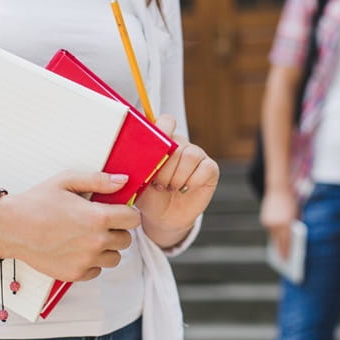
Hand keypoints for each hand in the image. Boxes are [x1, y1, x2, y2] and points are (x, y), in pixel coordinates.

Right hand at [0, 171, 141, 281]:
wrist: (10, 227)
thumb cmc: (37, 201)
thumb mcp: (66, 181)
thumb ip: (98, 180)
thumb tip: (124, 181)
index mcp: (97, 217)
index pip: (132, 219)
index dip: (126, 213)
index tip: (116, 211)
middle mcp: (96, 242)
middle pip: (126, 240)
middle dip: (117, 230)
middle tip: (98, 223)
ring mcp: (86, 261)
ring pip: (115, 258)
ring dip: (107, 248)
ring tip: (88, 237)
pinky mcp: (75, 274)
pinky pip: (97, 271)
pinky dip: (91, 262)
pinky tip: (77, 249)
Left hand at [135, 114, 219, 247]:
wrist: (163, 217)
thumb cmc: (149, 196)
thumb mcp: (136, 180)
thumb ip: (135, 165)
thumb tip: (129, 155)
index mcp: (162, 141)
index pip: (166, 122)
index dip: (161, 130)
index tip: (152, 148)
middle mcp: (180, 144)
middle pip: (176, 143)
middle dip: (165, 168)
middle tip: (158, 184)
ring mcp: (196, 155)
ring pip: (190, 155)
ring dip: (177, 176)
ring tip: (170, 187)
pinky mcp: (209, 168)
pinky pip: (205, 168)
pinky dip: (193, 181)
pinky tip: (184, 189)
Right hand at [260, 187, 298, 259]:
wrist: (278, 188)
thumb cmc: (291, 202)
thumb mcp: (297, 214)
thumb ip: (294, 226)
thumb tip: (292, 240)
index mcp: (287, 224)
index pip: (286, 242)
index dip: (286, 252)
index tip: (287, 260)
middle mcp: (277, 224)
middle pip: (278, 242)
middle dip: (280, 250)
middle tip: (283, 259)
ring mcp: (269, 222)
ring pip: (273, 236)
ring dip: (276, 242)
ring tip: (279, 251)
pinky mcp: (265, 219)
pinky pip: (270, 230)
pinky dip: (273, 234)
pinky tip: (276, 239)